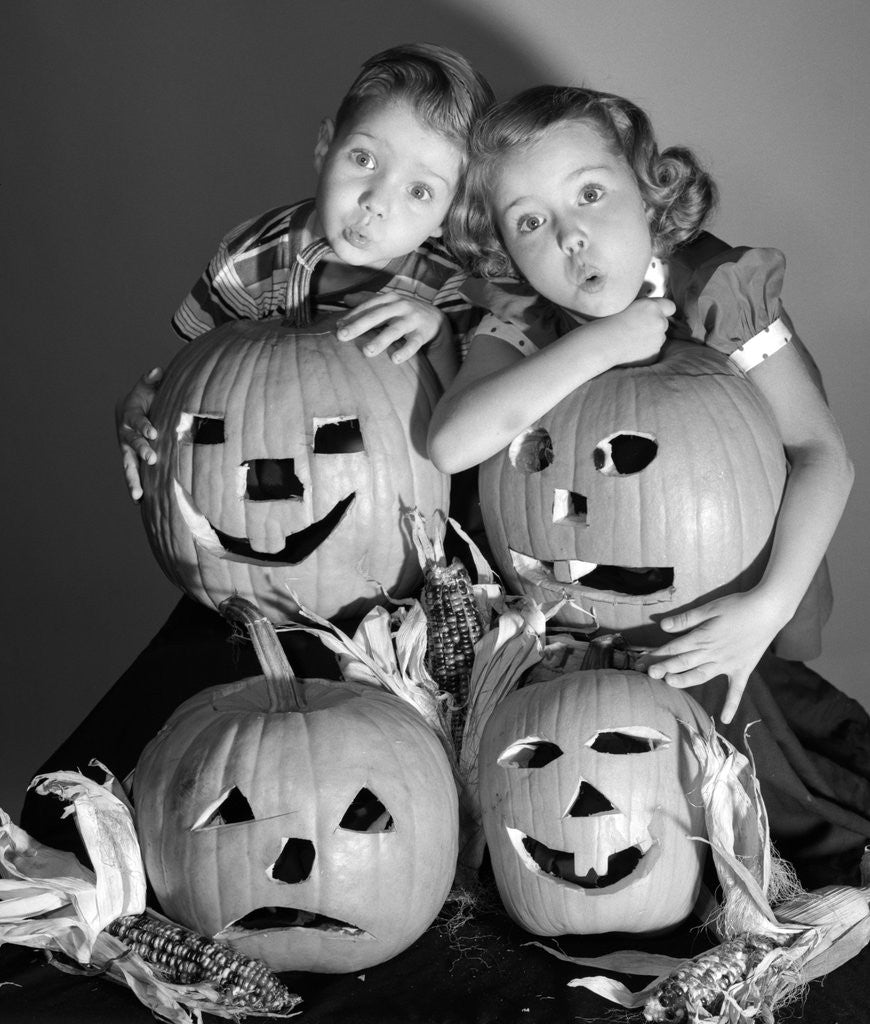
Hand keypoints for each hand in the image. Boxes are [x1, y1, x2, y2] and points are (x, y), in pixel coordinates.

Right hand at [116, 367, 161, 501]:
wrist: (130, 408)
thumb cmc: (145, 397)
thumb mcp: (148, 387)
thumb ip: (152, 380)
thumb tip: (158, 370)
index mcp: (131, 416)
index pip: (138, 421)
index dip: (144, 426)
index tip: (153, 432)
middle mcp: (126, 434)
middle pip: (132, 445)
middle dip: (141, 452)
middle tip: (152, 459)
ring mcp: (127, 449)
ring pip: (128, 465)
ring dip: (132, 480)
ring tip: (137, 496)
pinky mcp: (132, 459)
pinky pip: (132, 474)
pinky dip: (135, 487)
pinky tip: (140, 503)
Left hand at [336, 291, 446, 361]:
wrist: (436, 318)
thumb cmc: (405, 311)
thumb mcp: (389, 302)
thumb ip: (368, 300)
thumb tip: (345, 299)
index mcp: (389, 298)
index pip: (367, 307)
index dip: (352, 316)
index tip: (337, 327)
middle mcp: (400, 306)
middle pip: (376, 316)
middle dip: (358, 326)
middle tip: (341, 336)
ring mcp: (412, 319)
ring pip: (394, 330)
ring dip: (380, 340)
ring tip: (367, 351)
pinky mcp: (423, 333)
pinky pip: (413, 343)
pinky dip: (405, 351)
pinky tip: (395, 360)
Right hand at [603, 296, 675, 366]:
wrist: (601, 344)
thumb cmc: (607, 323)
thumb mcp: (626, 305)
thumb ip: (643, 305)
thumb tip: (651, 308)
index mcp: (652, 307)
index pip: (670, 306)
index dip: (663, 310)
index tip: (655, 314)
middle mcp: (659, 322)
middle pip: (664, 323)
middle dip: (654, 325)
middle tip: (636, 329)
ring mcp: (658, 340)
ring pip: (659, 338)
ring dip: (649, 339)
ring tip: (630, 340)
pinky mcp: (654, 354)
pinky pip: (653, 351)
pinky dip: (645, 351)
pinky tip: (630, 350)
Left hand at [642, 589, 780, 724]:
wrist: (768, 610)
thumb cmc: (737, 606)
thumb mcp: (710, 607)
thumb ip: (686, 619)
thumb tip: (663, 626)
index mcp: (703, 637)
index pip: (675, 647)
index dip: (658, 654)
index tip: (643, 660)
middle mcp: (713, 653)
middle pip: (684, 662)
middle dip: (664, 668)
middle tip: (647, 674)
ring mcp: (728, 664)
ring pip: (702, 675)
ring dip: (685, 680)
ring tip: (669, 684)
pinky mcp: (742, 669)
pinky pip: (737, 690)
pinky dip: (731, 704)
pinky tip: (725, 719)